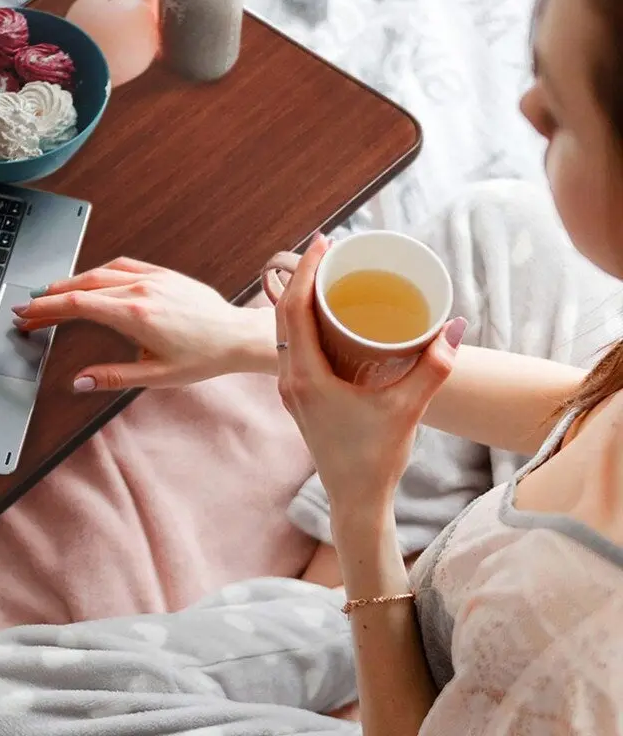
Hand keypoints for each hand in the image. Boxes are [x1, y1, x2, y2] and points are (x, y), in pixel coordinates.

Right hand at [12, 257, 275, 390]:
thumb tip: (79, 382)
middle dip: (50, 297)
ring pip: (101, 272)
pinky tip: (91, 278)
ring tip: (51, 294)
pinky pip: (125, 265)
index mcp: (136, 315)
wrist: (235, 336)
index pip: (78, 306)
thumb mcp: (156, 376)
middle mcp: (142, 290)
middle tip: (29, 308)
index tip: (26, 315)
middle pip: (82, 287)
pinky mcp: (164, 274)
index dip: (46, 309)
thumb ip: (113, 377)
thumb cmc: (203, 357)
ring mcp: (154, 278)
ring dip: (72, 281)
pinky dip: (101, 271)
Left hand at [276, 234, 466, 512]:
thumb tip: (455, 326)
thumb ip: (433, 368)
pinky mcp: (300, 396)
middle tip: (328, 250)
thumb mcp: (408, 409)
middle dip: (303, 276)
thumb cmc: (376, 458)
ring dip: (300, 298)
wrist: (354, 498)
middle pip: (284, 314)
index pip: (294, 309)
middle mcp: (290, 379)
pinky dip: (303, 322)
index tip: (323, 242)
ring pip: (285, 331)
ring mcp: (291, 389)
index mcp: (306, 377)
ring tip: (325, 274)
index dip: (306, 271)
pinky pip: (293, 347)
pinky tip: (324, 315)